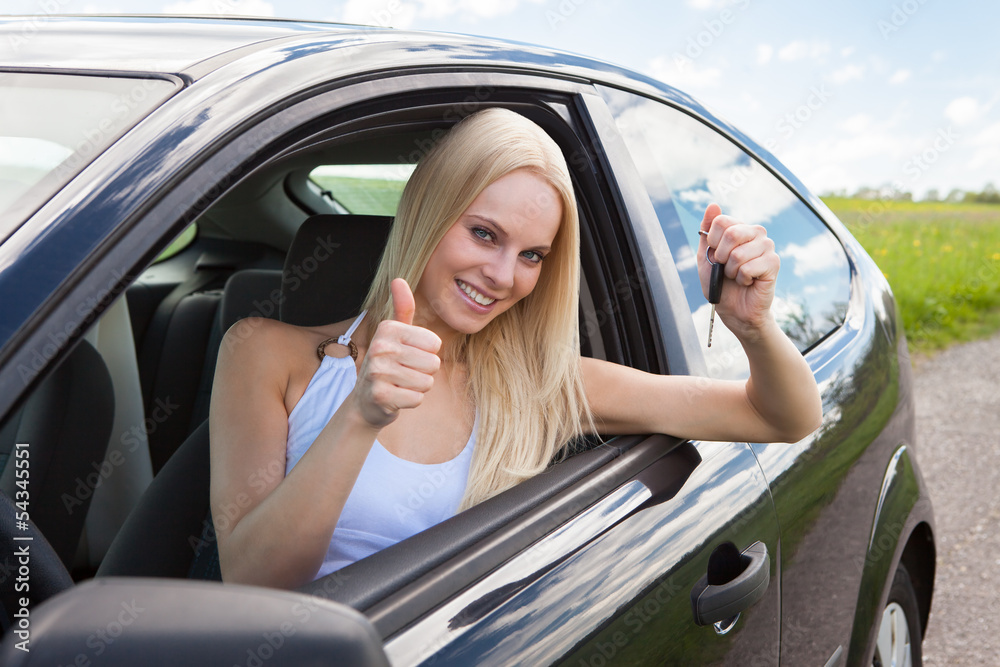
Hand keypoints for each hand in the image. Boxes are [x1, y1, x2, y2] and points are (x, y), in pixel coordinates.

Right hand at [353, 278, 441, 428]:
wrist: (366, 400)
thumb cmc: (389, 363)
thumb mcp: (395, 334)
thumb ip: (402, 307)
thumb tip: (398, 279)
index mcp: (388, 329)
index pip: (435, 344)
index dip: (427, 353)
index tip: (408, 355)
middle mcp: (380, 347)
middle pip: (433, 363)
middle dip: (424, 372)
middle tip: (405, 372)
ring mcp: (378, 372)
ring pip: (427, 382)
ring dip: (418, 387)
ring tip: (401, 384)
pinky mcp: (380, 396)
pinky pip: (417, 399)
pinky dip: (411, 401)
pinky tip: (396, 396)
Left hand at [697, 203, 778, 338]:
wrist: (733, 310)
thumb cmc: (719, 283)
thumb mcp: (705, 256)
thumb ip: (706, 231)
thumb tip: (713, 204)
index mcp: (739, 228)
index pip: (721, 221)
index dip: (712, 242)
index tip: (716, 255)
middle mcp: (756, 233)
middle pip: (731, 233)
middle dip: (721, 257)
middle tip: (726, 268)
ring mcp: (767, 246)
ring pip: (739, 253)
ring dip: (731, 271)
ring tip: (737, 276)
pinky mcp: (774, 263)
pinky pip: (749, 267)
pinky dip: (742, 279)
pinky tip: (748, 282)